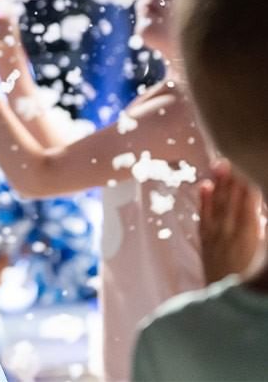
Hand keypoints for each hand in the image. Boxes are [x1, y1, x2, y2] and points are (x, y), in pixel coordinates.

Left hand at [199, 160, 263, 284]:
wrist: (230, 308)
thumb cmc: (253, 281)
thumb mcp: (263, 256)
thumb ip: (262, 234)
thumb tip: (261, 213)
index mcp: (251, 239)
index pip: (250, 207)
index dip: (249, 187)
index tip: (249, 168)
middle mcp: (232, 235)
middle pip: (233, 202)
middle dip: (233, 179)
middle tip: (230, 156)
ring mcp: (217, 238)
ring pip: (218, 206)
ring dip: (219, 184)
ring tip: (219, 163)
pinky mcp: (207, 243)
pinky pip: (205, 219)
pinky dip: (204, 202)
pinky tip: (205, 186)